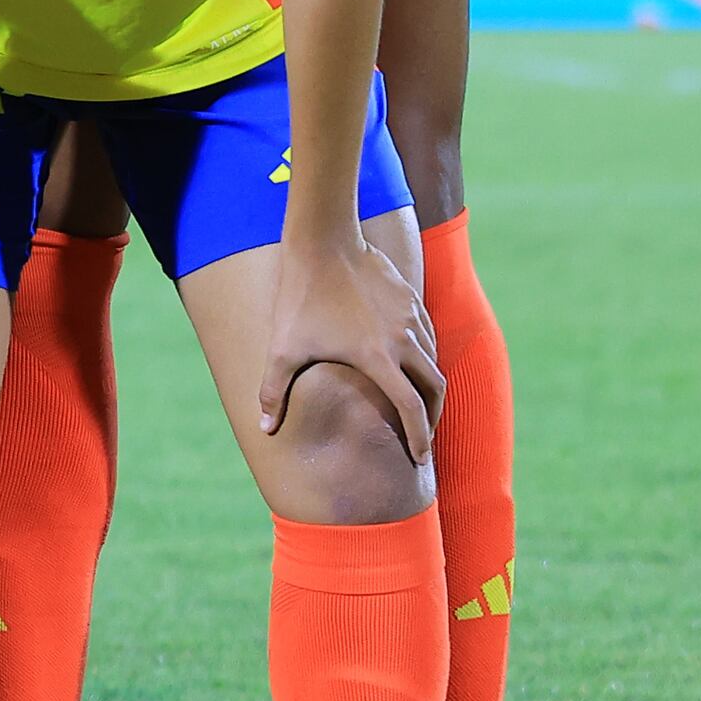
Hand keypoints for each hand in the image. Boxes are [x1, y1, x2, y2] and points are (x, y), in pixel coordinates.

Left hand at [261, 227, 439, 459]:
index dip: (419, 438)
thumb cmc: (300, 297)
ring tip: (419, 401)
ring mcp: (411, 318)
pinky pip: (428, 335)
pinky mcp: (411, 299)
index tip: (420, 458)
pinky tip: (412, 362)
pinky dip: (427, 356)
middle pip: (435, 388)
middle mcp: (404, 341)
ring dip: (431, 385)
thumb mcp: (282, 348)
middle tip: (424, 435)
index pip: (411, 410)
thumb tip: (265, 429)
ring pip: (434, 360)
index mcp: (379, 359)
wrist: (323, 242)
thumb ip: (274, 391)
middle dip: (433, 417)